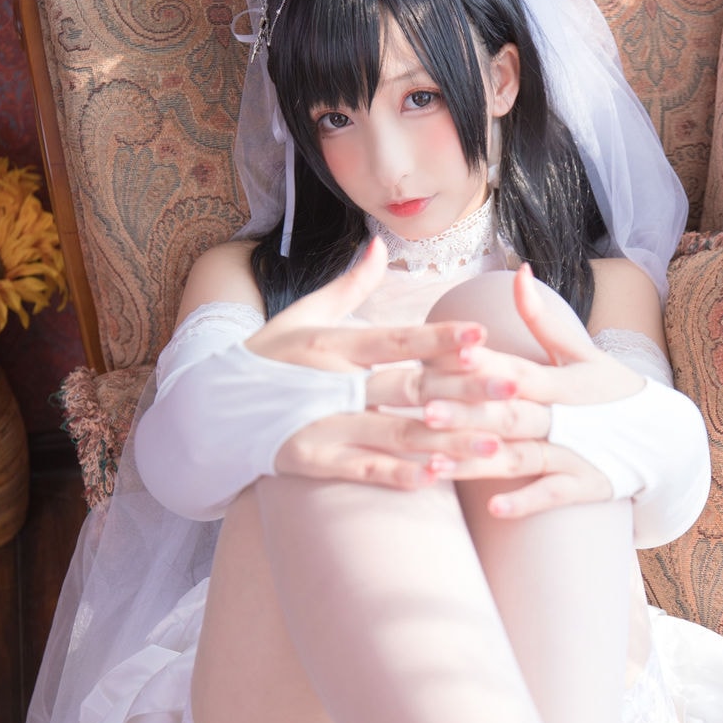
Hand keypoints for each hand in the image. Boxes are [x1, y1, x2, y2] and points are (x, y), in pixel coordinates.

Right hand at [256, 239, 530, 490]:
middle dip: (464, 387)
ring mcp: (320, 424)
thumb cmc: (264, 360)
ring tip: (494, 443)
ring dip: (447, 439)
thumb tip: (378, 245)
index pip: (396, 339)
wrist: (207, 410)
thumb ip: (349, 286)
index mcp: (333, 344)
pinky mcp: (309, 461)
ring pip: (394, 432)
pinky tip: (437, 477)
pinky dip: (398, 474)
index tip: (481, 333)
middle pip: (408, 385)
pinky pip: (360, 470)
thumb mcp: (301, 316)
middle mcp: (331, 384)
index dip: (439, 336)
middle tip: (514, 387)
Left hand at [416, 264, 647, 518]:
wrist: (664, 439)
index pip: (517, 369)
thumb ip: (543, 319)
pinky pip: (552, 495)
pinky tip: (493, 508)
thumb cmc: (614, 392)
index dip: (487, 362)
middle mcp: (564, 417)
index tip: (451, 352)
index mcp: (561, 381)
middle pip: (510, 415)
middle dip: (467, 413)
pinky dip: (525, 502)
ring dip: (479, 463)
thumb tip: (518, 273)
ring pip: (520, 458)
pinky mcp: (583, 486)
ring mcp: (574, 453)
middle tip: (425, 410)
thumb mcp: (583, 353)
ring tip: (436, 466)